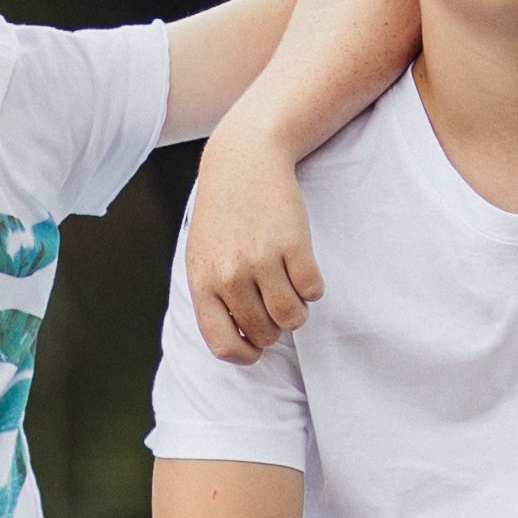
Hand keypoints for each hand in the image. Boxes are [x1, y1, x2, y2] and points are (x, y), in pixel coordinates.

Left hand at [185, 143, 325, 363]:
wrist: (243, 161)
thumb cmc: (224, 215)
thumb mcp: (203, 256)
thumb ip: (213, 297)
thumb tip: (238, 344)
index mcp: (203, 282)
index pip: (224, 345)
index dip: (245, 356)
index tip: (256, 348)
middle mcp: (230, 276)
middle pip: (263, 333)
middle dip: (274, 327)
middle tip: (275, 304)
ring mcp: (262, 260)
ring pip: (292, 317)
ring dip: (297, 312)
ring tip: (292, 292)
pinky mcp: (293, 244)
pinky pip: (313, 291)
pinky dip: (314, 288)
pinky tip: (303, 271)